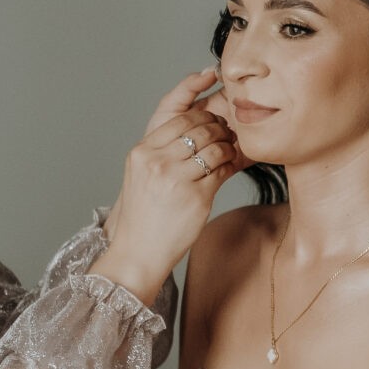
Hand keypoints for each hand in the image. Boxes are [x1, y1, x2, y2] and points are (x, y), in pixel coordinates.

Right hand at [90, 68, 242, 300]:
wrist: (138, 252)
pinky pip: (222, 171)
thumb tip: (195, 130)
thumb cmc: (143, 215)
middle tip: (227, 133)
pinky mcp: (196, 197)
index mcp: (142, 152)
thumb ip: (161, 151)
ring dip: (227, 147)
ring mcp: (176, 179)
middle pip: (199, 129)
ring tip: (229, 151)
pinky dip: (229, 166)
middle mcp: (156, 162)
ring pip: (214, 147)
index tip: (213, 122)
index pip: (179, 119)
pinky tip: (229, 167)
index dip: (202, 117)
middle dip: (219, 129)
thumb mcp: (142, 175)